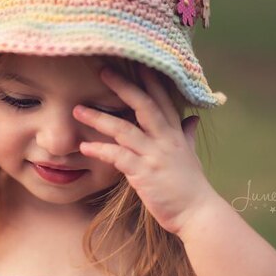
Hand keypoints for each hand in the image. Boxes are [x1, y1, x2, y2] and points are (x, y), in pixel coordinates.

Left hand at [72, 64, 218, 235]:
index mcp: (175, 133)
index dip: (150, 80)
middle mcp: (165, 139)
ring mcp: (154, 155)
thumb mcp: (190, 155)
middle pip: (143, 105)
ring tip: (78, 110)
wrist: (197, 212)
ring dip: (99, 118)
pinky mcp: (144, 173)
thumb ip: (187, 135)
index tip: (135, 62)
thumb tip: (192, 119)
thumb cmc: (190, 185)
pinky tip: (84, 146)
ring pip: (124, 129)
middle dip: (123, 86)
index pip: (162, 99)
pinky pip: (118, 157)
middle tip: (102, 71)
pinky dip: (100, 150)